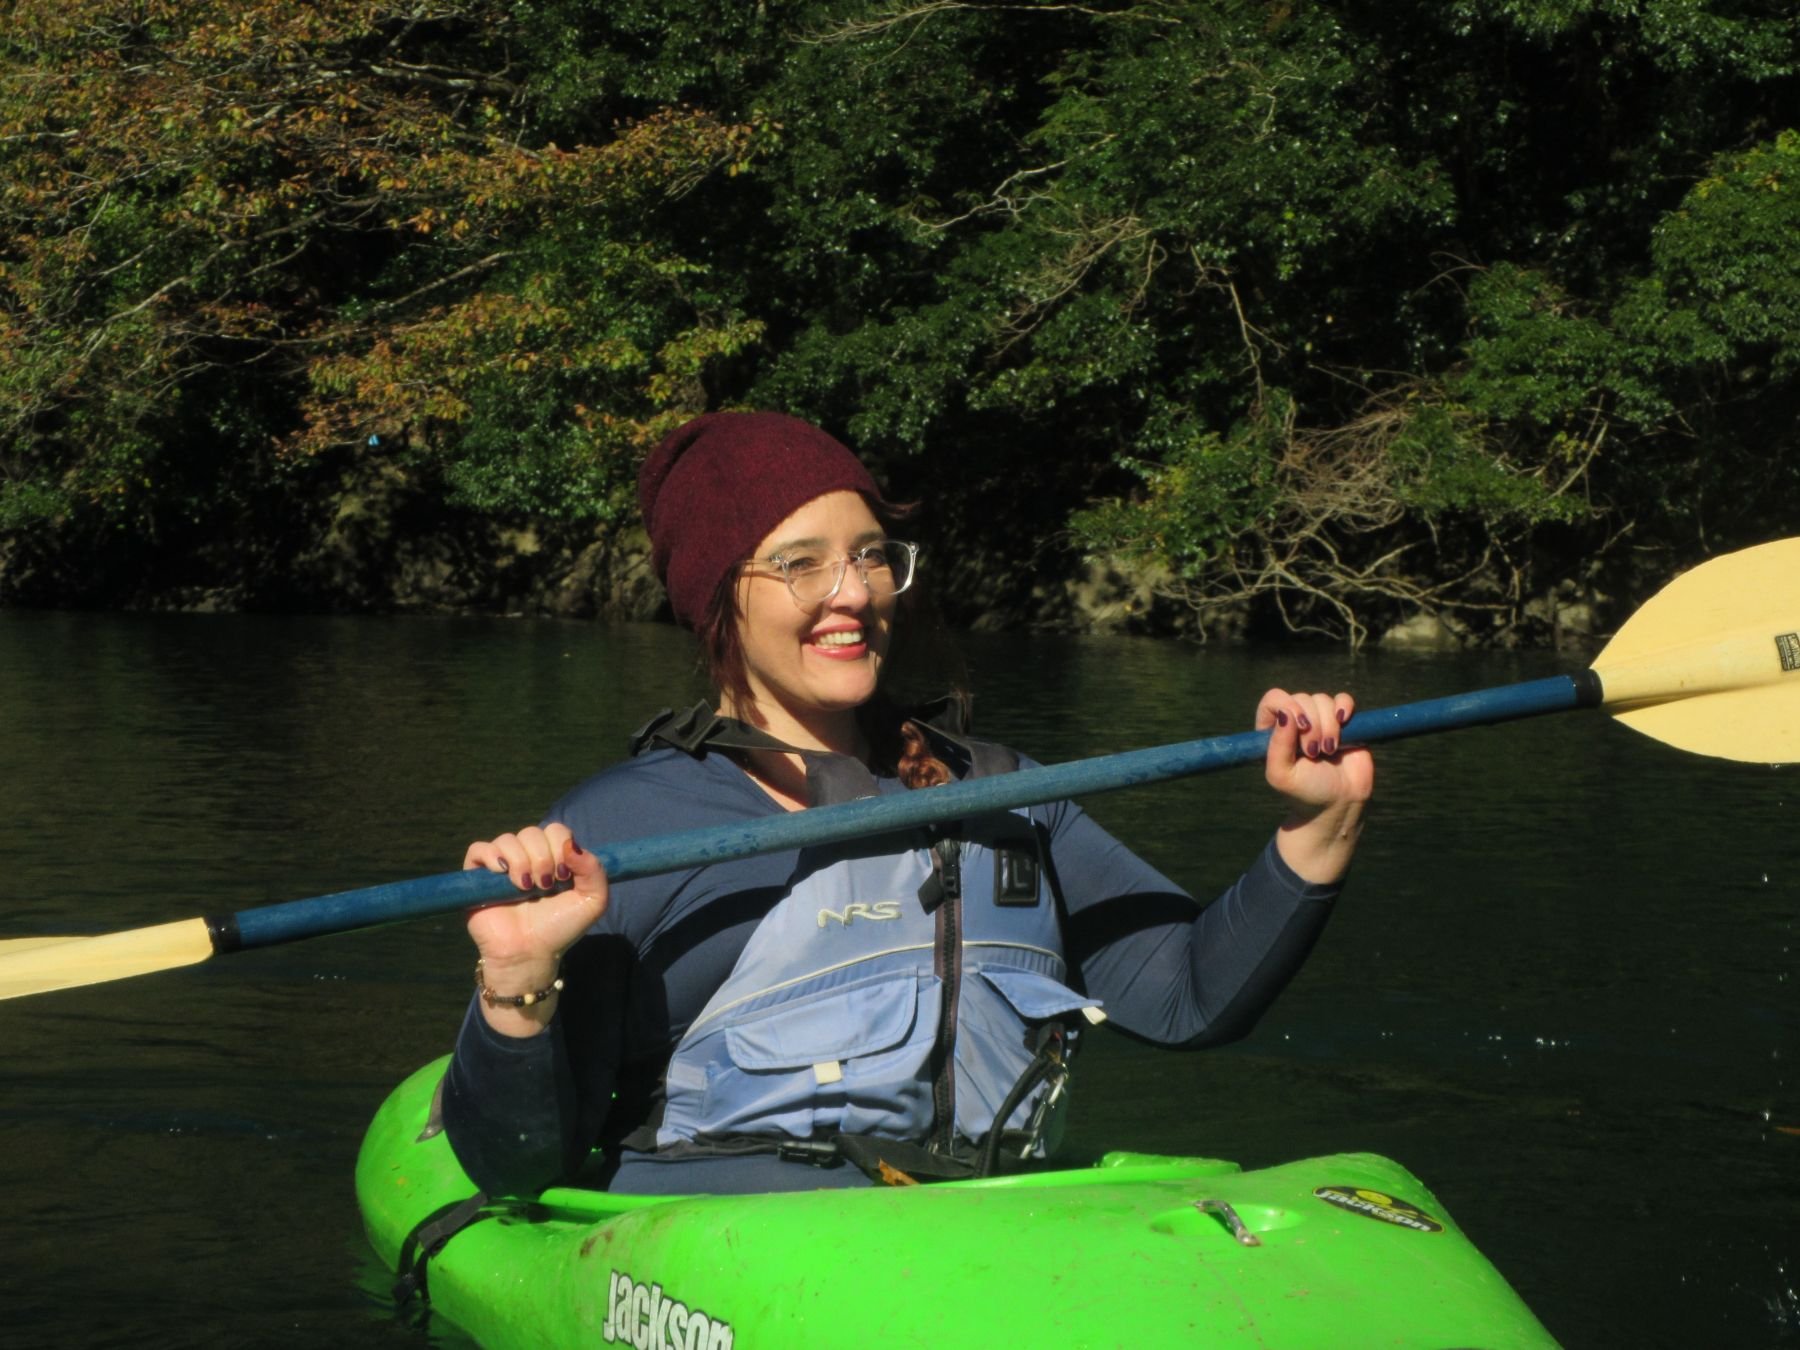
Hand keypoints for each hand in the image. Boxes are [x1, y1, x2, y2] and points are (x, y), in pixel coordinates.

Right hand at [462, 824, 607, 1034]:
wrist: (531, 953)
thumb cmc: (559, 928)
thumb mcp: (592, 901)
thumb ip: (594, 870)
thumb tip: (571, 845)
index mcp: (553, 858)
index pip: (556, 830)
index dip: (560, 846)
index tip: (564, 875)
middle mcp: (527, 858)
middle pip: (531, 832)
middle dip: (542, 857)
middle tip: (545, 885)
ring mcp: (502, 866)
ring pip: (507, 839)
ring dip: (521, 861)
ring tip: (526, 888)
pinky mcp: (478, 877)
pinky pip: (478, 849)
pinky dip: (491, 855)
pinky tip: (503, 873)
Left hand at [1255, 689, 1373, 883]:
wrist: (1338, 805)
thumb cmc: (1304, 793)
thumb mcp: (1282, 775)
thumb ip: (1277, 745)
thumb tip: (1285, 713)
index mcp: (1273, 731)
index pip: (1274, 700)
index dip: (1288, 706)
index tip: (1300, 727)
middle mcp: (1295, 722)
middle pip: (1302, 698)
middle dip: (1312, 725)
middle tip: (1314, 753)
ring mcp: (1320, 720)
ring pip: (1322, 700)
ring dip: (1329, 724)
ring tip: (1329, 750)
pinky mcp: (1343, 722)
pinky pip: (1343, 699)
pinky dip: (1345, 706)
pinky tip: (1345, 721)